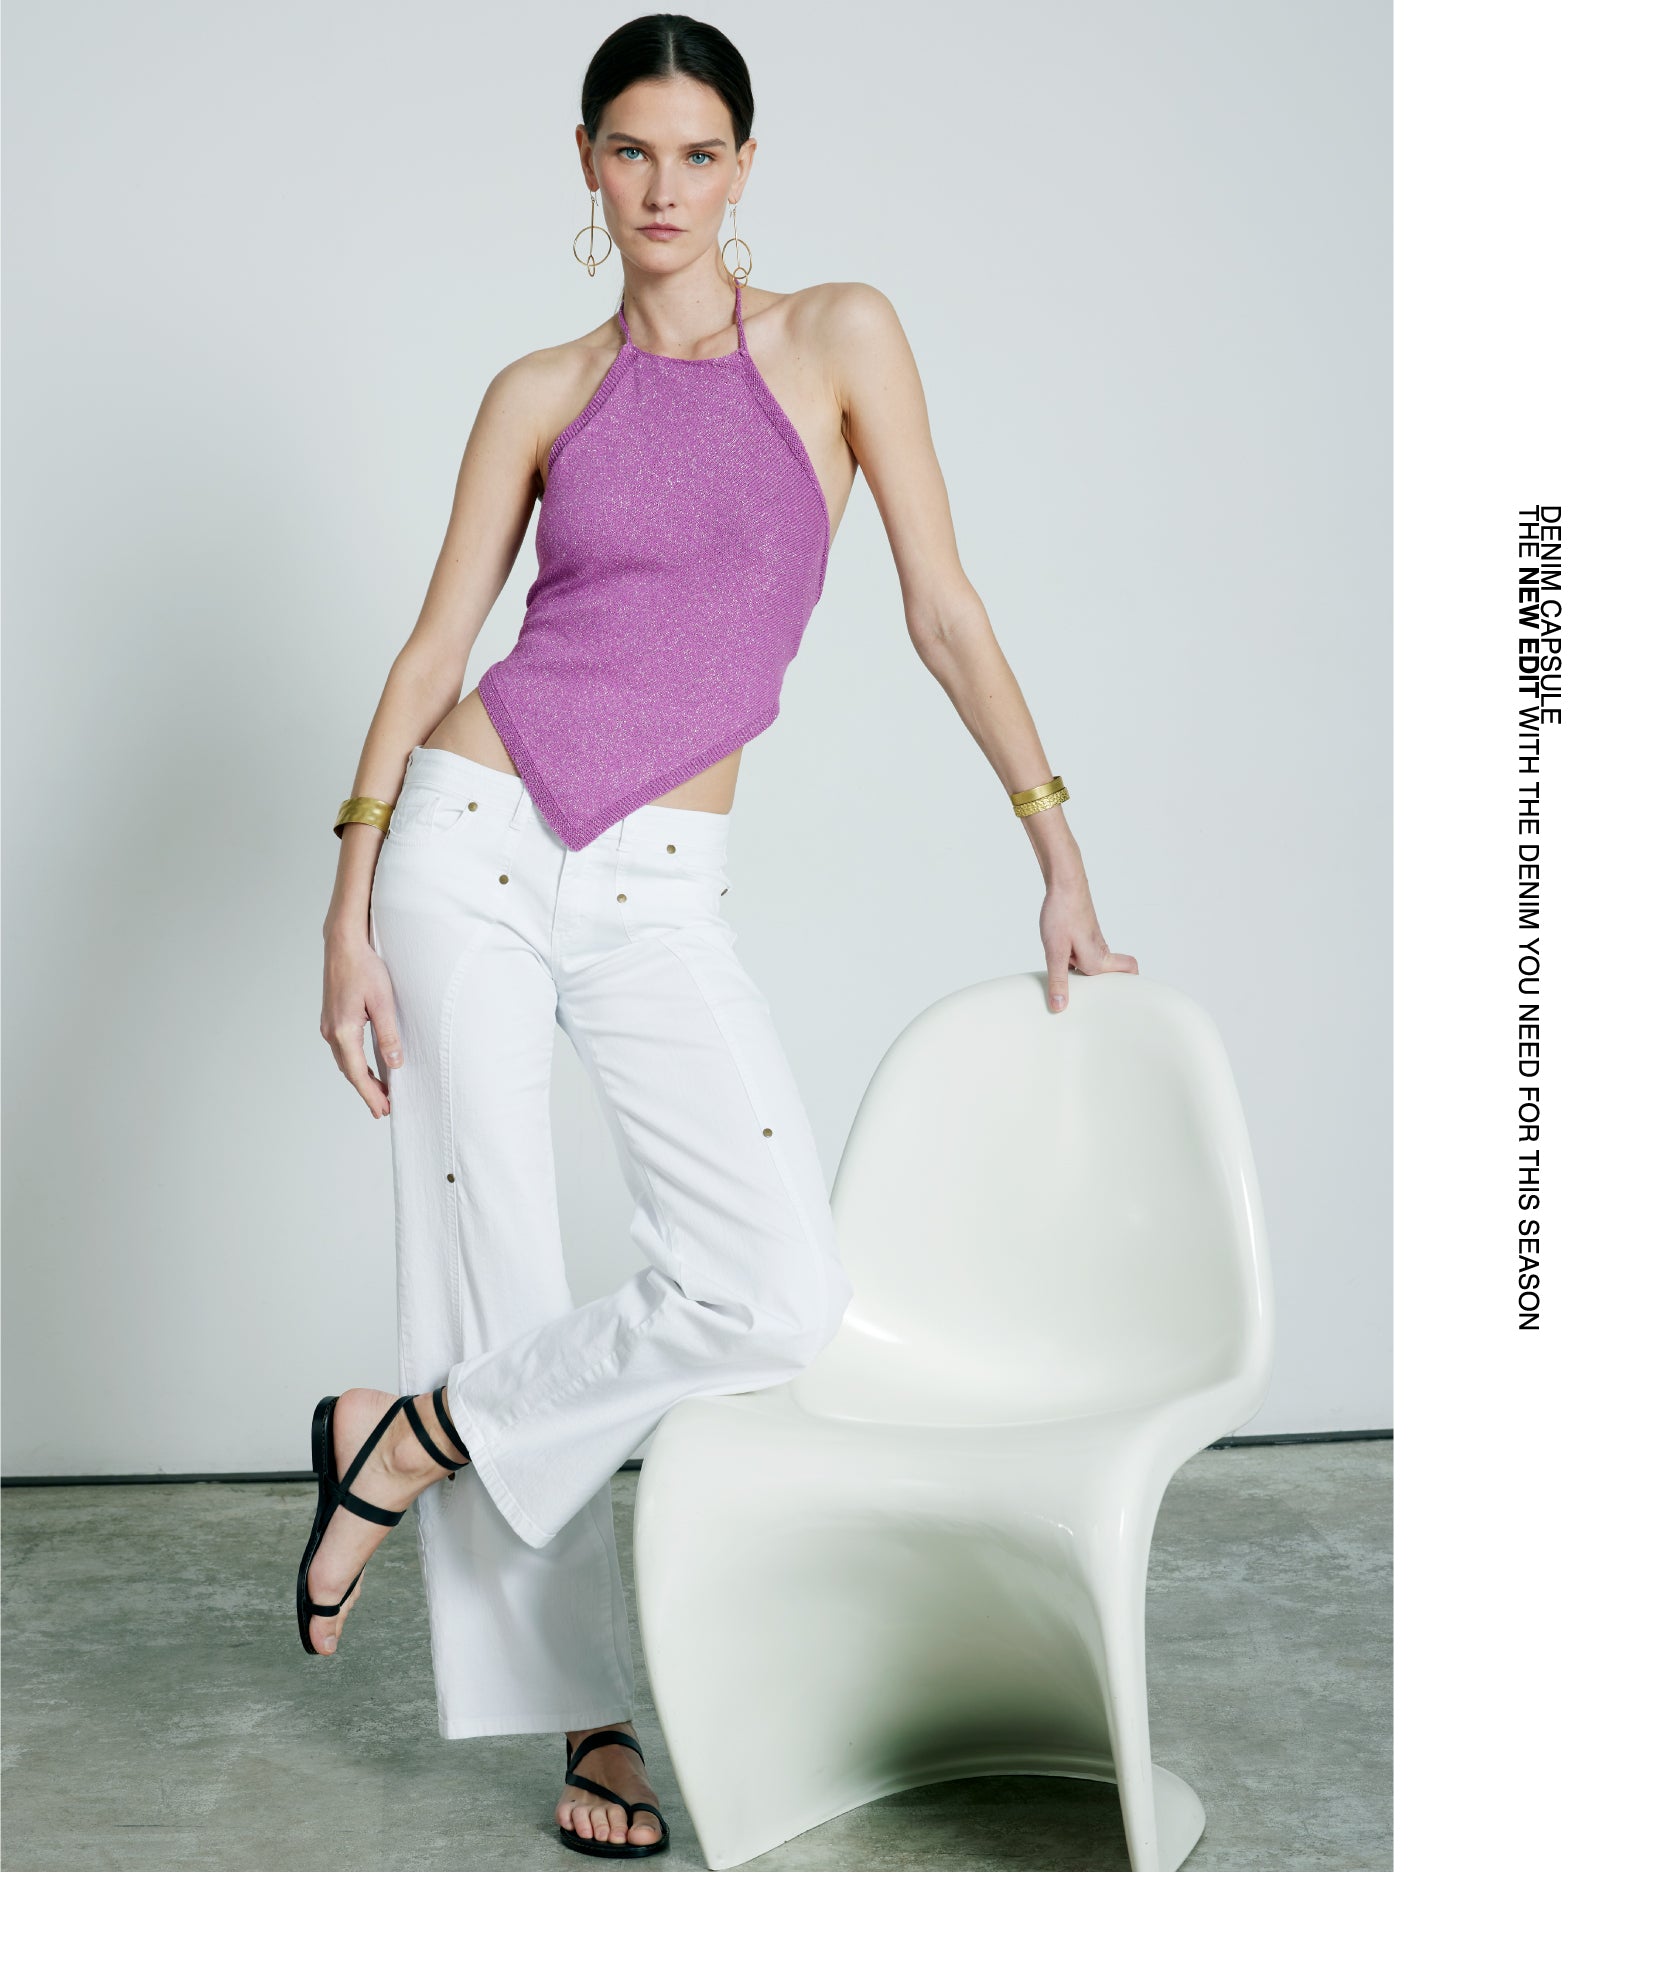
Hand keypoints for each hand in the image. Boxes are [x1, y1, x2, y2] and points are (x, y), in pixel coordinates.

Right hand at [321, 933, 403, 1116]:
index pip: (358, 1073)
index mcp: (344, 1031)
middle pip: (350, 1071)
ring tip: (379, 1092)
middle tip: (384, 1109)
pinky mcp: (331, 1019)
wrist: (343, 944)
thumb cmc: (365, 967)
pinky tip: (368, 1068)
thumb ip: (388, 1034)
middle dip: (367, 1091)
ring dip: (361, 1078)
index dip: (371, 1094)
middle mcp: (331, 1032)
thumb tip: (395, 1063)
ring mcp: (328, 1025)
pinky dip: (355, 1064)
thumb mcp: (383, 1002)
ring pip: (346, 1062)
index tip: (383, 1110)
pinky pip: (344, 1050)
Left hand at [1040, 876, 1137, 1012]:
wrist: (1063, 884)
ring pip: (1096, 966)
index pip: (1130, 972)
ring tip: (1069, 987)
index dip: (1130, 986)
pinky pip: (1084, 956)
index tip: (1121, 1003)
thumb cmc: (1062, 914)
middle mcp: (1101, 952)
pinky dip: (1075, 964)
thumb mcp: (1054, 952)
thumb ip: (1058, 980)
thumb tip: (1059, 1007)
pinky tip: (1059, 962)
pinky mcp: (1084, 936)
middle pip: (1112, 975)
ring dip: (1085, 976)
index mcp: (1099, 960)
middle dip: (1101, 989)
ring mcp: (1094, 943)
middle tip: (1087, 1003)